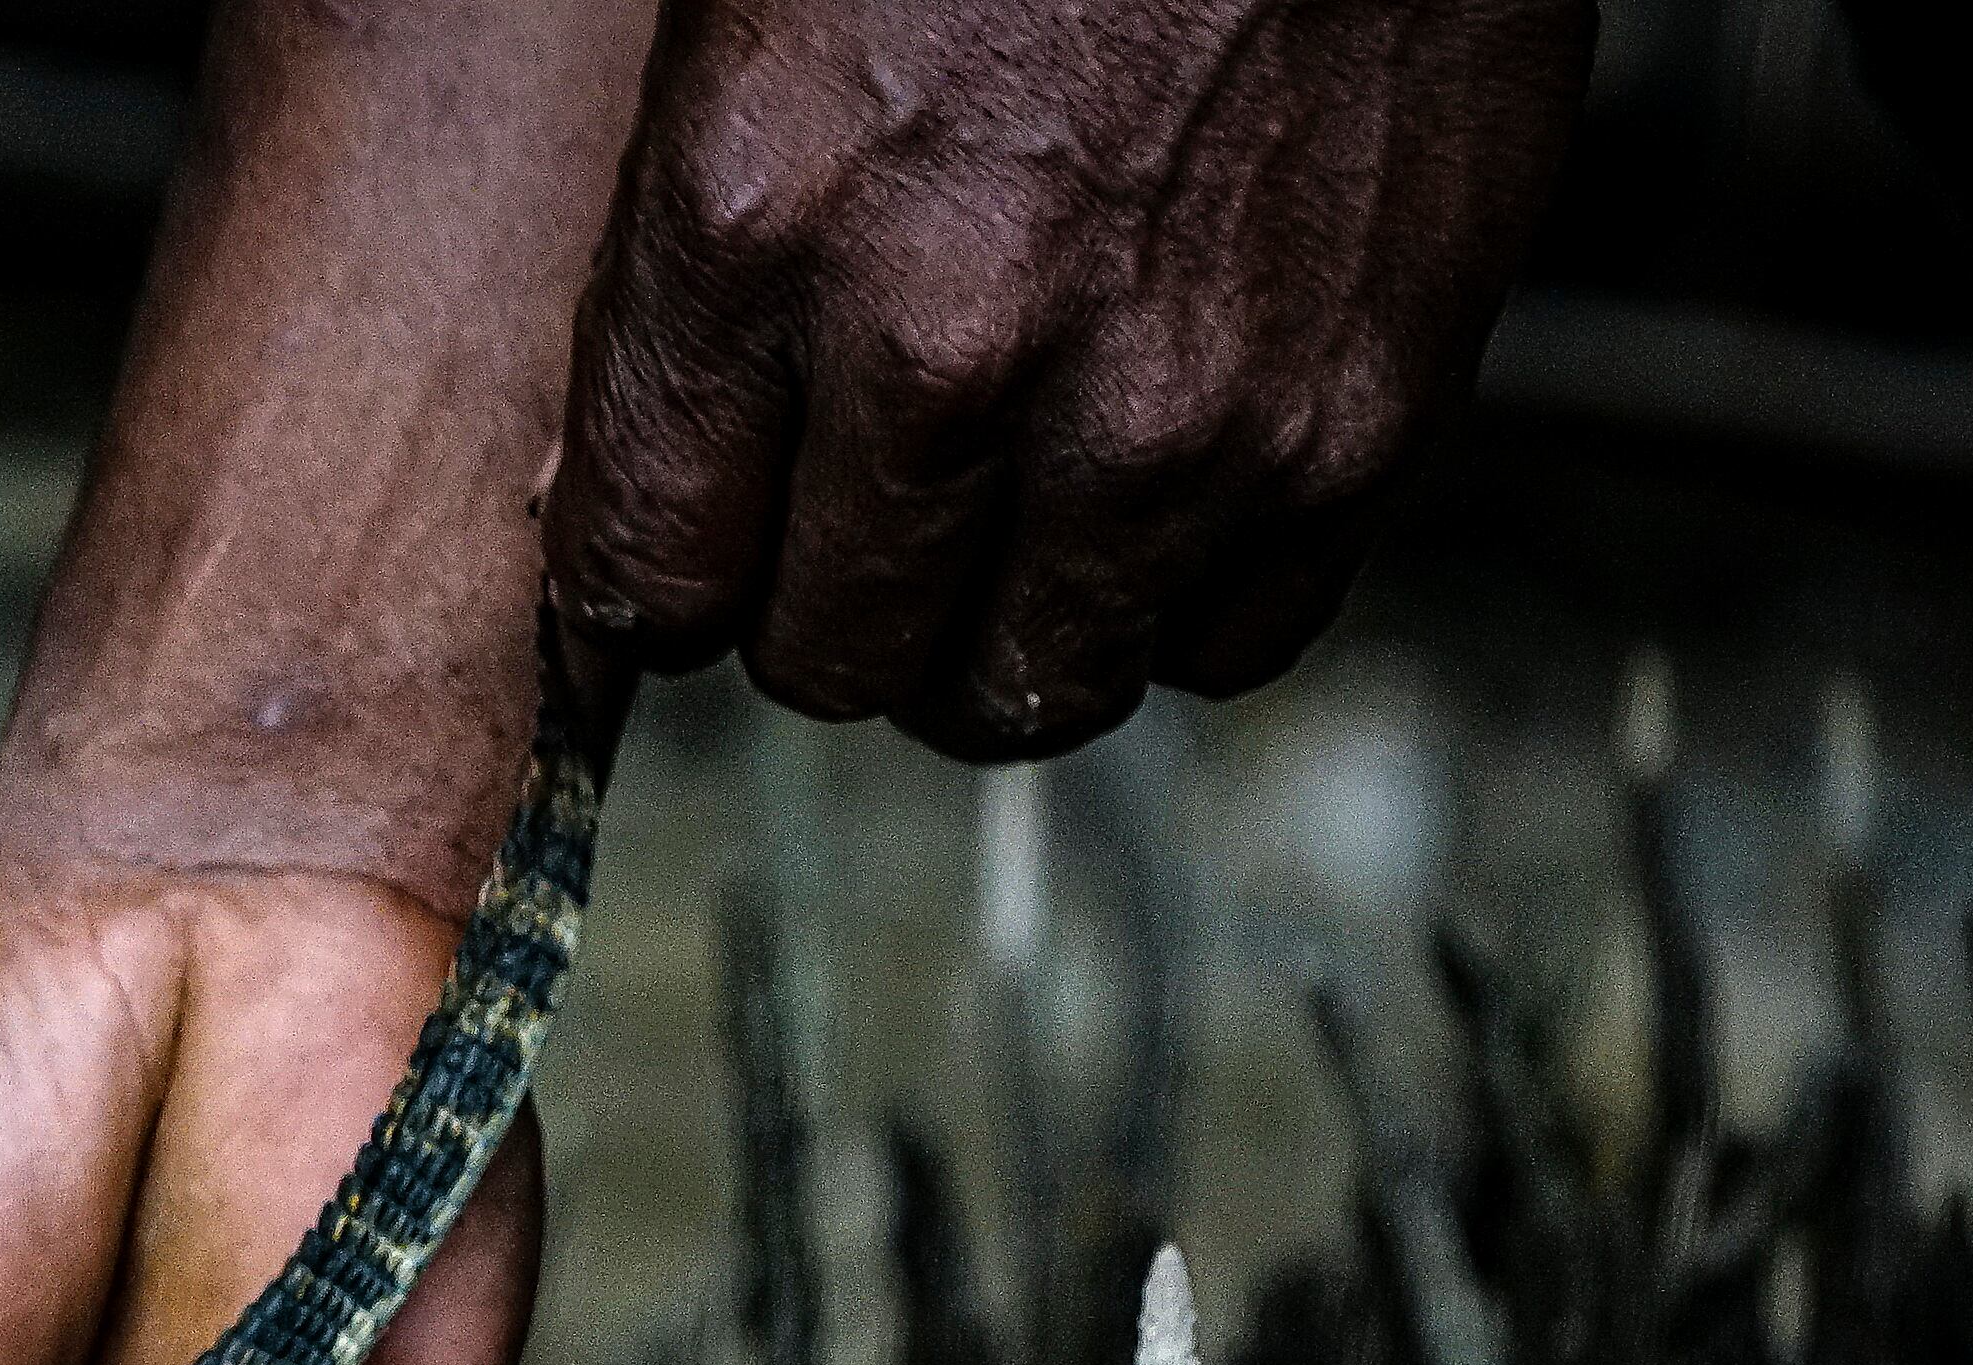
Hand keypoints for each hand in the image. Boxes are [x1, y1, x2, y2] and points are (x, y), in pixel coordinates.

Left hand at [545, 0, 1591, 758]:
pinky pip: (1224, 643)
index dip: (662, 581)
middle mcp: (952, 342)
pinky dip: (1178, 600)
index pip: (644, 579)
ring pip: (1021, 690)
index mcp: (759, 221)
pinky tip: (1158, 496)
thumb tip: (627, 476)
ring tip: (1012, 522)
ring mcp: (1163, 407)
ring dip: (999, 632)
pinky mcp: (1345, 424)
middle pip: (828, 661)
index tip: (694, 557)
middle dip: (826, 608)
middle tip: (866, 521)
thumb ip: (688, 265)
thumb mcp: (757, 20)